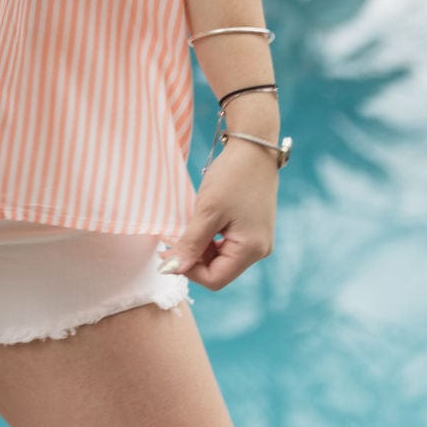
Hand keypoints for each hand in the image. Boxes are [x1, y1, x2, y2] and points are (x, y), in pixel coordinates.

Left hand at [160, 138, 278, 290]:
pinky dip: (210, 240)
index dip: (189, 270)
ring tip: (186, 228)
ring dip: (200, 249)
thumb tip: (172, 270)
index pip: (215, 279)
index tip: (167, 254)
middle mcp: (259, 250)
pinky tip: (200, 224)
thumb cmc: (232, 176)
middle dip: (193, 259)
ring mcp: (258, 240)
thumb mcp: (207, 211)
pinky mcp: (253, 230)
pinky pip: (228, 245)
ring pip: (221, 259)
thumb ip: (191, 244)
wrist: (253, 147)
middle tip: (171, 240)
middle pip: (219, 271)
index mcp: (252, 249)